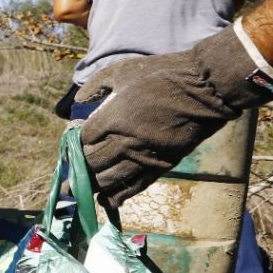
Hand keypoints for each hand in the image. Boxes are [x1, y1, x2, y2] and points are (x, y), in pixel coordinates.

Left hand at [80, 22, 272, 205]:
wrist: (208, 87)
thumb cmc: (163, 74)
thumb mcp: (123, 70)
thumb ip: (96, 84)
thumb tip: (79, 98)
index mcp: (114, 117)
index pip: (85, 138)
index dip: (77, 140)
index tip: (74, 141)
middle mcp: (126, 140)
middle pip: (94, 162)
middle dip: (78, 171)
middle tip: (64, 184)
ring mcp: (146, 154)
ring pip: (112, 178)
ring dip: (95, 187)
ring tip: (80, 195)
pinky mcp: (164, 163)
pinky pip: (137, 184)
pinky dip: (121, 194)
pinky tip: (108, 202)